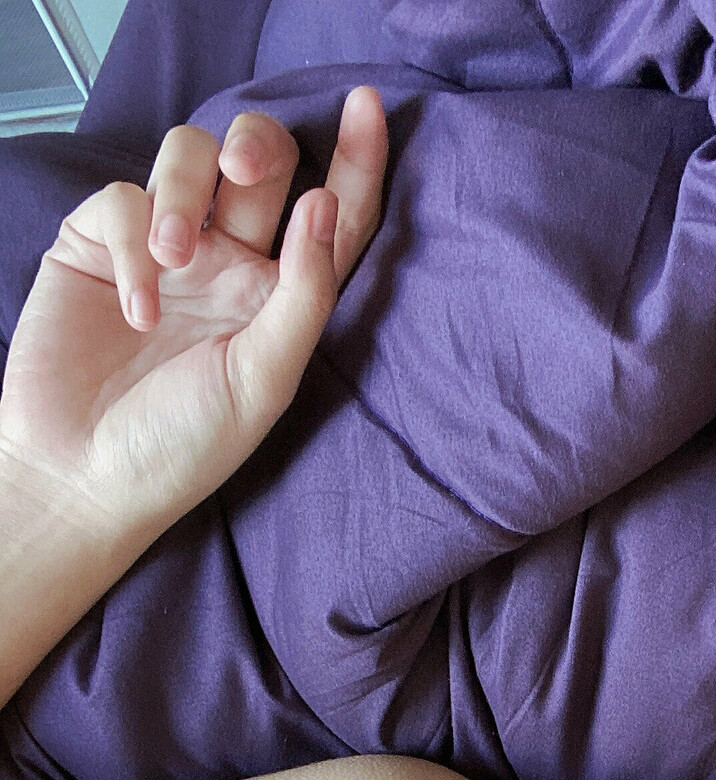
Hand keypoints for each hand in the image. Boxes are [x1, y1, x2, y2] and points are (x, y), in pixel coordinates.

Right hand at [0, 87, 386, 545]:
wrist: (88, 477)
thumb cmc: (186, 445)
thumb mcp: (265, 378)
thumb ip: (304, 294)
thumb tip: (328, 203)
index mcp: (281, 297)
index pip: (330, 215)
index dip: (355, 159)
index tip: (368, 106)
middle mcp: (228, 264)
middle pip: (256, 160)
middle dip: (255, 145)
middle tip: (246, 173)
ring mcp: (165, 250)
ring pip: (186, 157)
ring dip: (181, 193)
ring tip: (174, 259)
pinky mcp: (99, 245)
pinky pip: (122, 198)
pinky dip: (131, 242)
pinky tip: (136, 307)